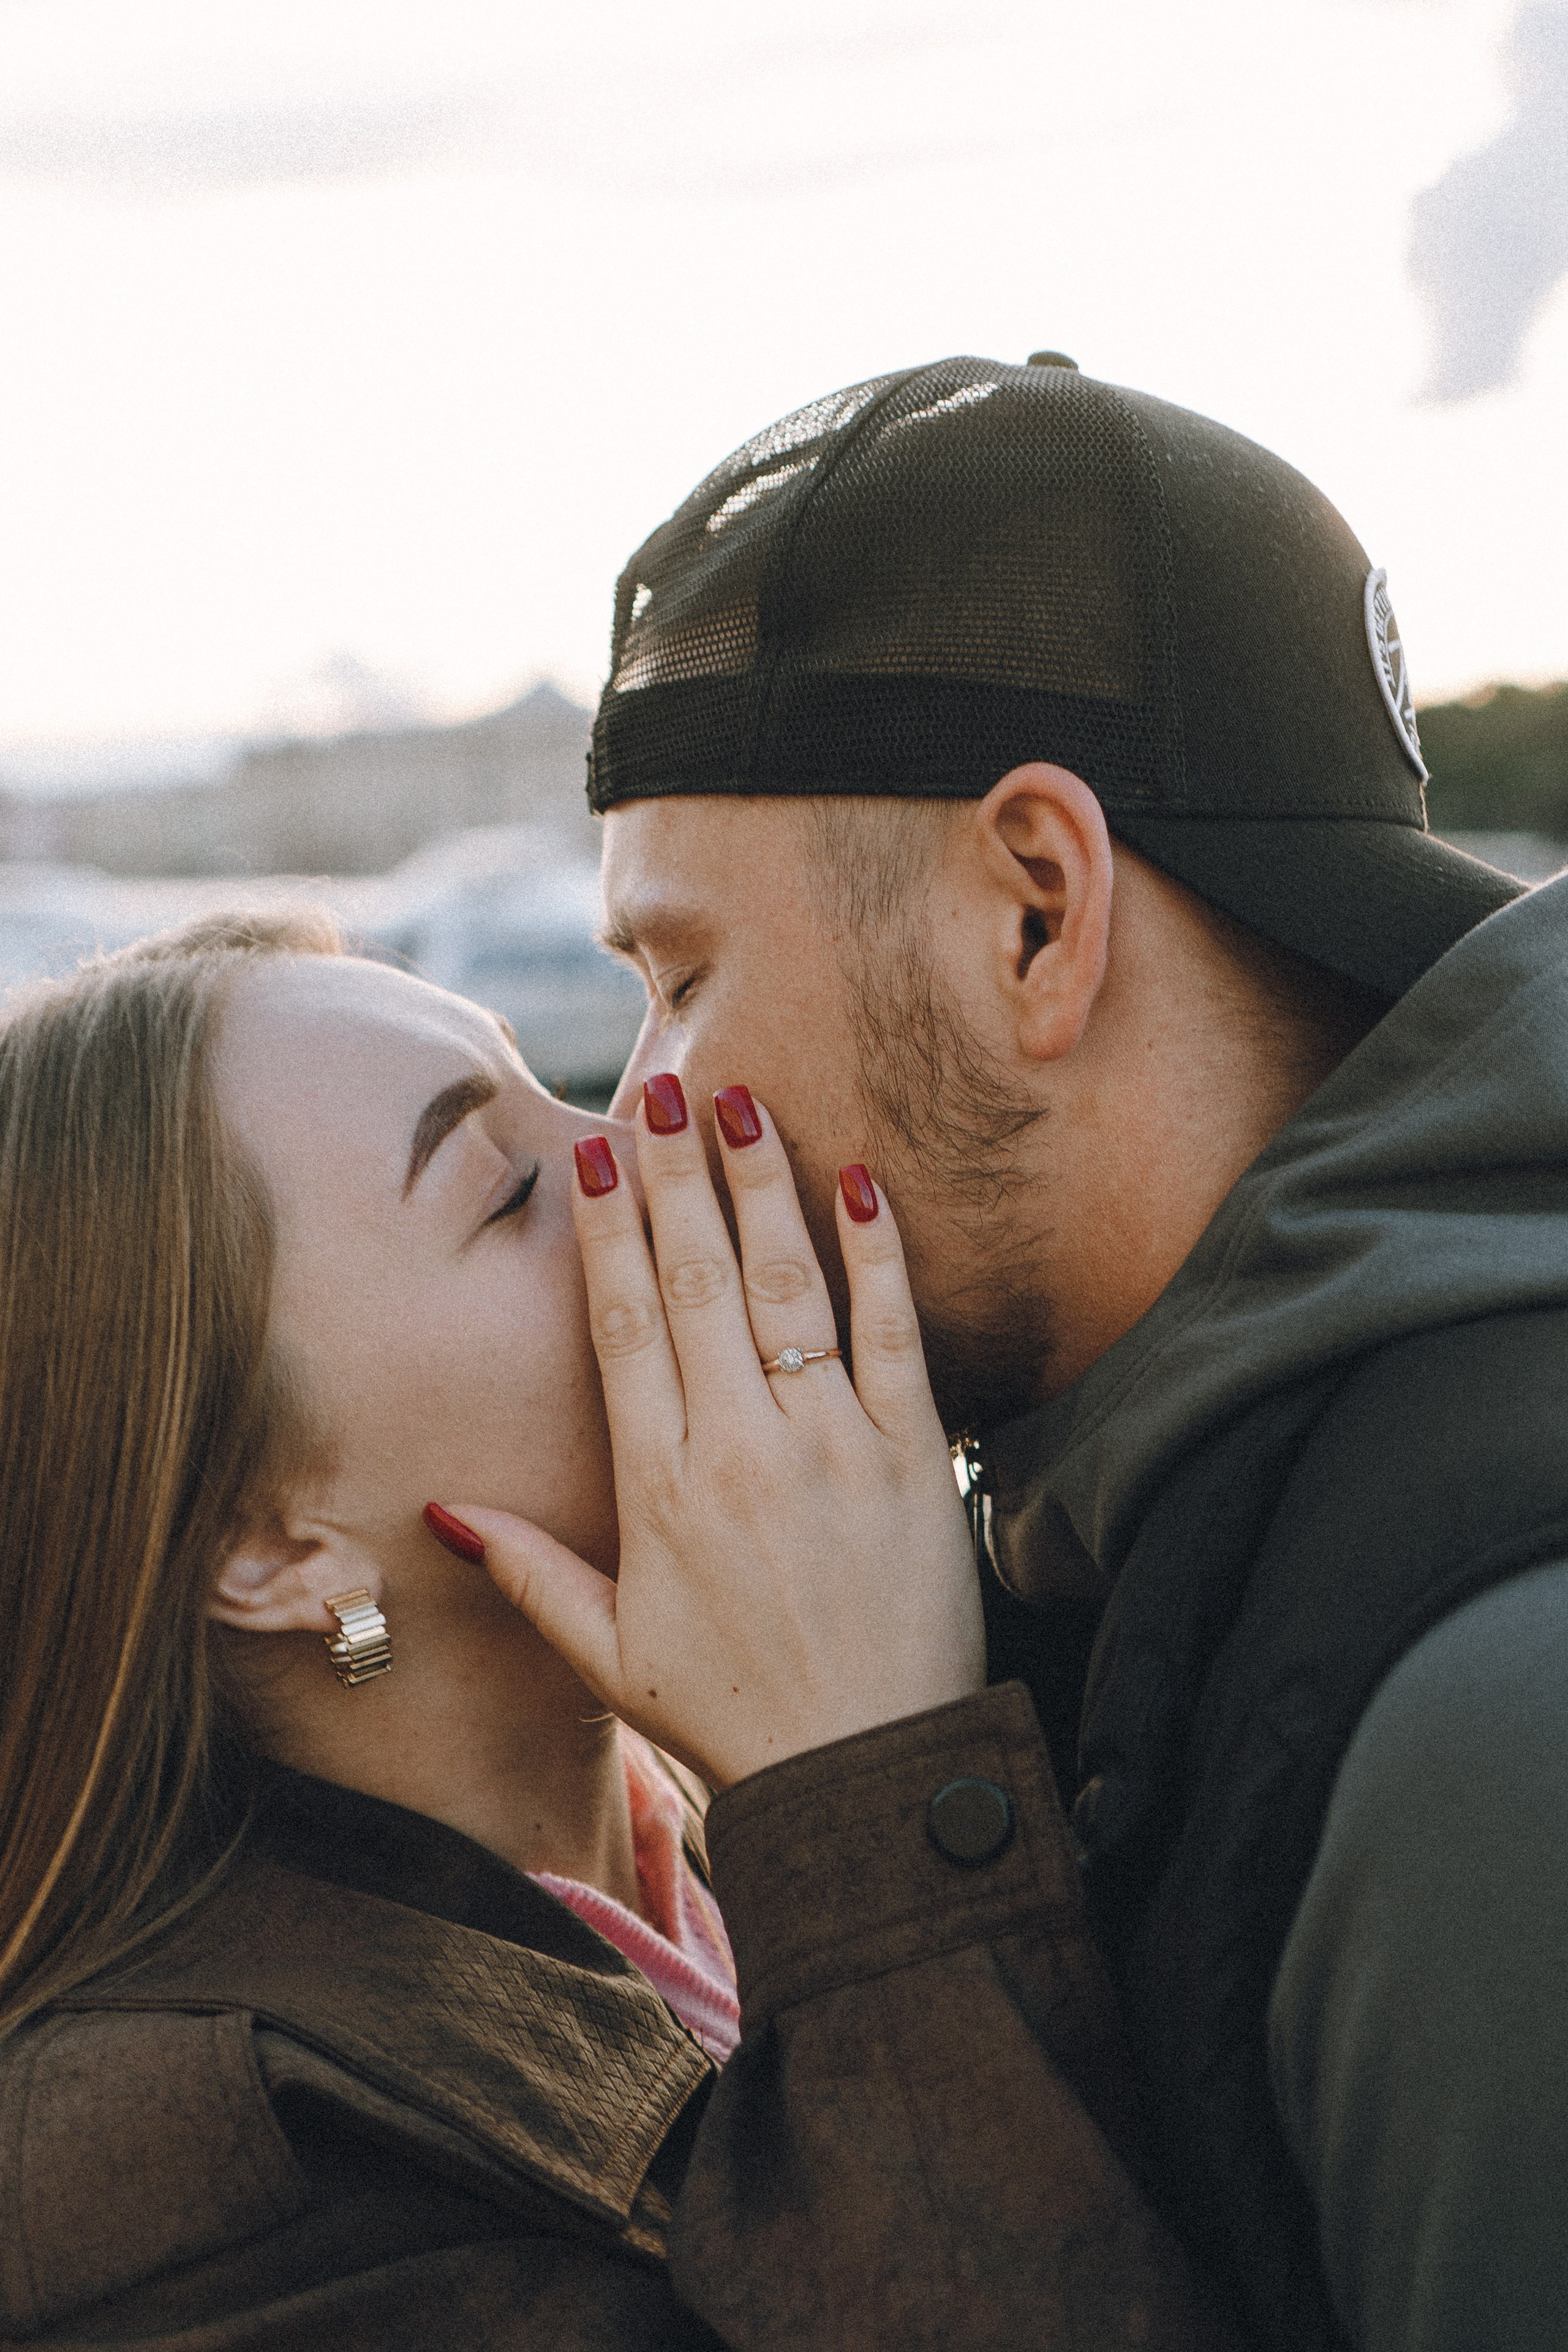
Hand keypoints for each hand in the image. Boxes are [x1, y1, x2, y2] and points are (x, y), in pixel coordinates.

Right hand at [440, 1081, 983, 1788]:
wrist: (871, 1775)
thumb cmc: (735, 1717)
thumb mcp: (610, 1655)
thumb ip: (529, 1572)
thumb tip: (445, 1510)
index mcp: (659, 1490)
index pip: (625, 1330)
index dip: (606, 1237)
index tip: (592, 1159)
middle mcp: (740, 1451)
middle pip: (699, 1283)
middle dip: (675, 1178)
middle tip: (661, 1093)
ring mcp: (831, 1446)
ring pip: (788, 1287)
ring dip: (764, 1187)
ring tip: (744, 1104)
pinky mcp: (913, 1457)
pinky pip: (895, 1334)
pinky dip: (878, 1255)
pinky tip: (861, 1181)